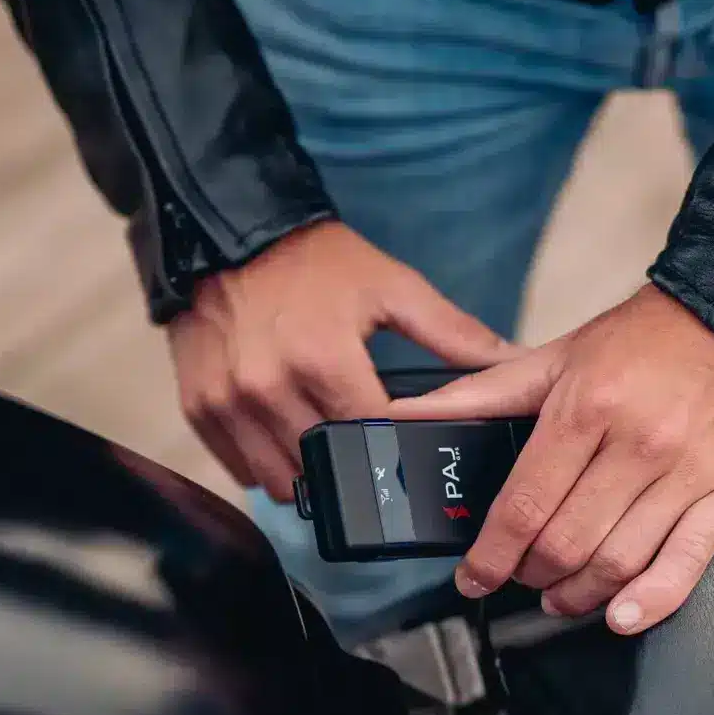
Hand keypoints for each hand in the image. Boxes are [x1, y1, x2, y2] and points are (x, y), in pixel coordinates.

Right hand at [170, 221, 516, 501]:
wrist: (229, 232)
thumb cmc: (314, 261)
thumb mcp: (391, 286)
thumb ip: (454, 334)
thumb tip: (514, 362)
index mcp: (323, 359)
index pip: (372, 437)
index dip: (395, 444)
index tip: (404, 438)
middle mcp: (269, 388)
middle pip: (327, 469)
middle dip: (354, 462)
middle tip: (365, 440)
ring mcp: (228, 403)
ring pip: (282, 482)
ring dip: (310, 473)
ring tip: (325, 438)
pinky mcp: (199, 409)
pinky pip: (241, 470)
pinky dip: (265, 464)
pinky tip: (285, 434)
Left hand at [388, 286, 713, 634]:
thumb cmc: (649, 338)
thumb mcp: (556, 356)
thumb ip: (480, 394)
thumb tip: (411, 414)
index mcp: (587, 409)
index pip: (524, 505)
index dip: (490, 555)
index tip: (473, 577)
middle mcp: (639, 445)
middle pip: (567, 543)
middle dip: (530, 575)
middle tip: (519, 578)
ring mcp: (688, 474)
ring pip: (619, 562)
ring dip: (578, 595)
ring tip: (561, 596)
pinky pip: (687, 563)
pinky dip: (651, 601)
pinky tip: (622, 615)